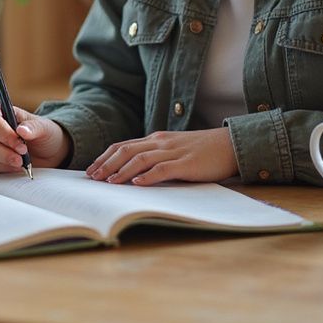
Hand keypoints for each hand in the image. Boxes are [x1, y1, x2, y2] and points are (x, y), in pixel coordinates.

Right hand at [0, 99, 70, 176]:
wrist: (42, 153)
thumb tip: (22, 130)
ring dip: (2, 163)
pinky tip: (10, 168)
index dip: (3, 132)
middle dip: (3, 152)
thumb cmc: (41, 134)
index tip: (20, 144)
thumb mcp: (44, 128)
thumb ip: (34, 127)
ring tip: (19, 163)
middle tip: (21, 159)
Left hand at [88, 128, 237, 184]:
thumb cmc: (202, 150)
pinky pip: (164, 168)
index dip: (105, 157)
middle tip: (92, 177)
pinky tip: (137, 183)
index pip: (123, 145)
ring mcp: (174, 152)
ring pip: (141, 158)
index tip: (91, 169)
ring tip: (108, 182)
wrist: (230, 144)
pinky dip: (148, 176)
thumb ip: (156, 157)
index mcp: (156, 139)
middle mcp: (161, 142)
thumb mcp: (174, 149)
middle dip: (107, 164)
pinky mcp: (187, 164)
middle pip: (126, 150)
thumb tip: (133, 174)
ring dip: (122, 171)